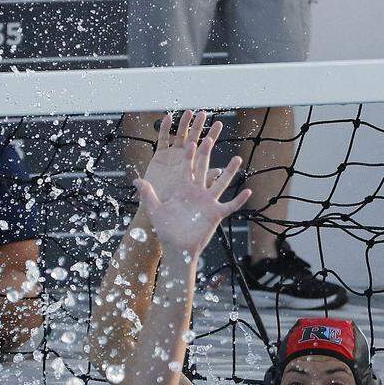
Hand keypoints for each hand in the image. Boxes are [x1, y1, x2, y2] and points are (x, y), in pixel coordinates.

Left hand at [135, 110, 251, 256]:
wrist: (176, 247)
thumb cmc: (165, 229)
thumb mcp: (154, 209)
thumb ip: (147, 194)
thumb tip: (136, 180)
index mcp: (183, 188)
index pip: (187, 167)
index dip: (189, 154)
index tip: (191, 140)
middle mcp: (197, 192)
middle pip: (204, 169)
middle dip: (207, 154)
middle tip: (211, 137)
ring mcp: (208, 202)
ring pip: (221, 183)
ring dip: (229, 172)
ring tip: (237, 159)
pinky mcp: (216, 214)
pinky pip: (230, 205)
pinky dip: (239, 200)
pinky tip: (248, 191)